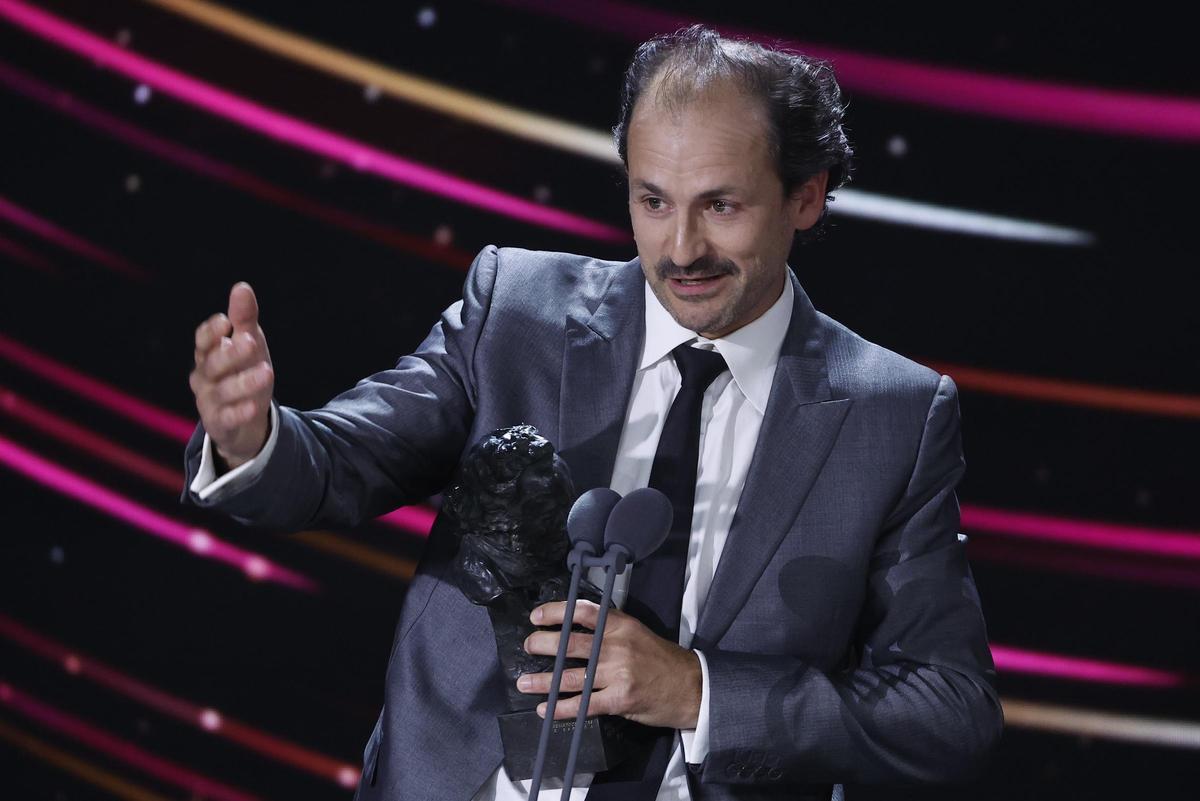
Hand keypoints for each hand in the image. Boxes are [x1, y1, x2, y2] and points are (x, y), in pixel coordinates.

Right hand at [189, 282, 273, 469]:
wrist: (246, 418)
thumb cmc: (243, 371)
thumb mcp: (248, 343)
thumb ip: (244, 319)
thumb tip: (241, 287)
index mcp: (208, 354)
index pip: (203, 341)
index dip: (211, 332)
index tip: (225, 321)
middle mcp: (204, 376)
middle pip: (214, 364)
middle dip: (232, 353)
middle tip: (251, 341)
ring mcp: (209, 401)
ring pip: (223, 391)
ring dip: (244, 381)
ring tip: (267, 371)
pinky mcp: (219, 423)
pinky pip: (227, 418)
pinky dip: (240, 412)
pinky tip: (254, 406)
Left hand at [518, 600, 701, 729]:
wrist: (691, 687)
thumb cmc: (661, 660)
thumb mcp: (637, 633)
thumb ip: (609, 629)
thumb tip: (573, 628)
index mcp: (621, 625)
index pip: (583, 612)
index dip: (556, 612)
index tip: (536, 617)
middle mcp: (617, 646)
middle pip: (571, 643)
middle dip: (543, 644)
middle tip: (527, 646)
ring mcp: (618, 673)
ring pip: (571, 677)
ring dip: (544, 681)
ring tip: (525, 682)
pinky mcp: (619, 699)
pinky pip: (584, 704)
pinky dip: (561, 708)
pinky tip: (546, 709)